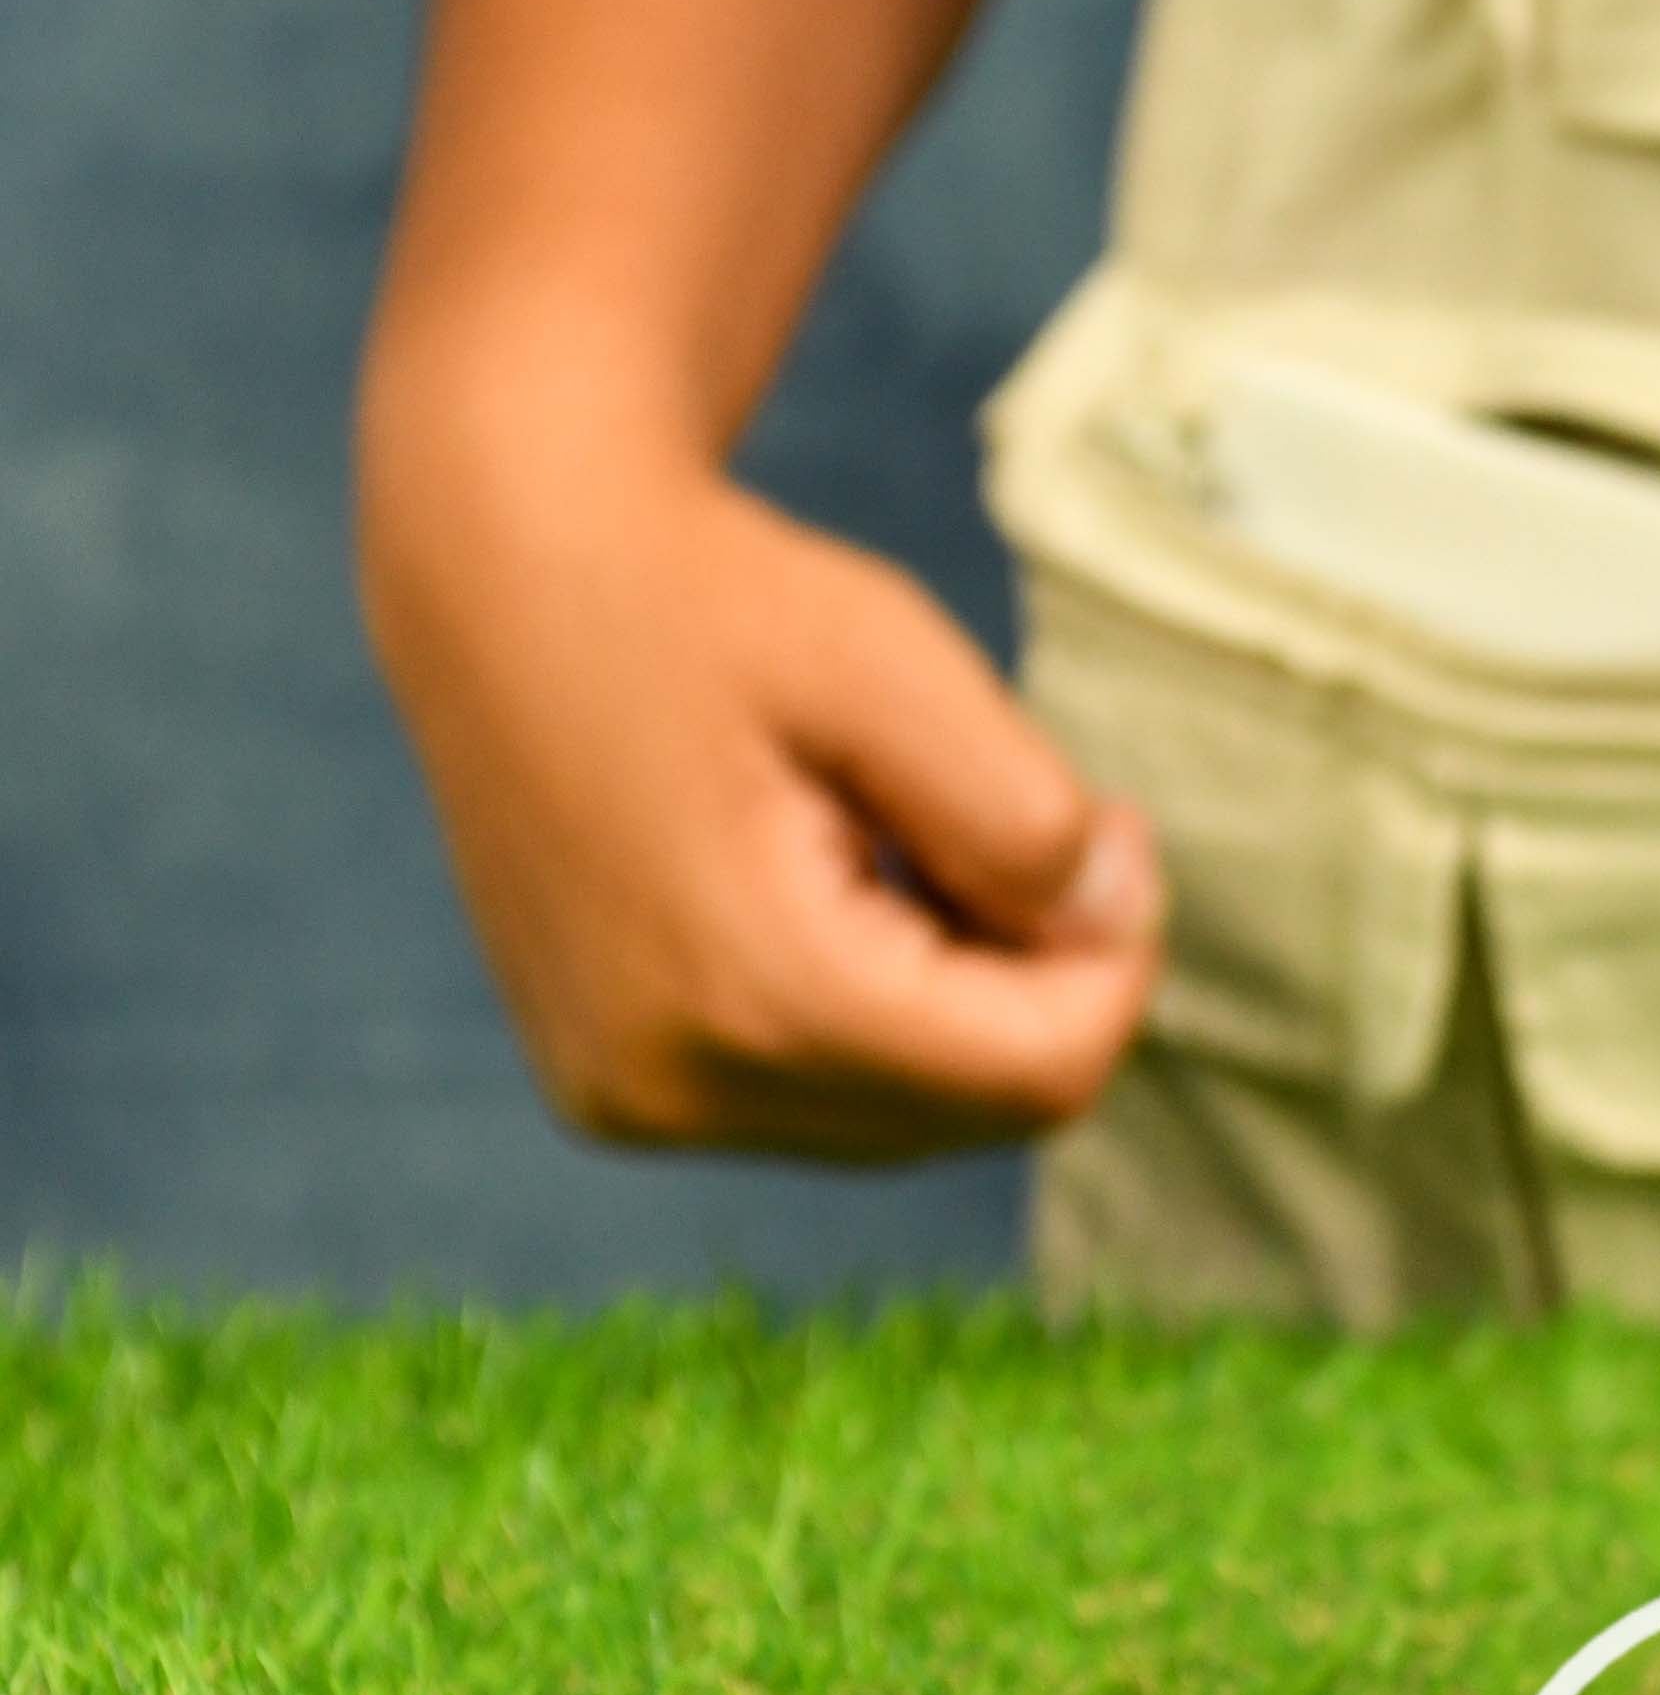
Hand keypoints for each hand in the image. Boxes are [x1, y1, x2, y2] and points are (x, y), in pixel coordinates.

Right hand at [360, 429, 1161, 1159]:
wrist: (505, 577)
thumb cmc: (711, 601)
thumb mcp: (894, 667)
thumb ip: (1025, 819)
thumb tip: (1105, 926)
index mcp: (753, 997)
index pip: (1041, 1072)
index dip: (1119, 957)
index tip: (1110, 823)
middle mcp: (674, 1089)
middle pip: (982, 1110)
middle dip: (1040, 978)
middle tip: (1013, 819)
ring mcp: (628, 1103)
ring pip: (912, 1117)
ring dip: (960, 998)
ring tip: (902, 838)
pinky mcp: (612, 1090)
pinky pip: (822, 1098)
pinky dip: (880, 1012)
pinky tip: (838, 883)